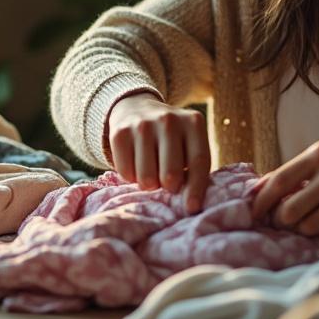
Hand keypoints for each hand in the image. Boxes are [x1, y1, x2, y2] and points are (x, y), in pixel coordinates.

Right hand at [106, 93, 211, 211]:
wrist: (137, 109)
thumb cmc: (172, 140)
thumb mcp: (189, 145)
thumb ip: (194, 170)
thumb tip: (190, 205)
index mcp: (193, 123)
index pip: (198, 161)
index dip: (196, 189)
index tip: (191, 209)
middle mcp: (168, 119)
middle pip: (170, 174)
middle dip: (169, 187)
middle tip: (167, 181)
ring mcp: (142, 125)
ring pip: (146, 178)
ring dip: (149, 183)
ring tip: (152, 170)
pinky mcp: (120, 133)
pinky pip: (126, 173)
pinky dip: (131, 177)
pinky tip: (136, 163)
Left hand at [249, 138, 318, 236]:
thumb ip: (301, 169)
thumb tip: (261, 188)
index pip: (278, 182)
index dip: (261, 201)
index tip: (252, 214)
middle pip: (289, 211)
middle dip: (284, 221)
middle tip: (289, 222)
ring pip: (310, 227)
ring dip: (309, 229)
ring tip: (318, 220)